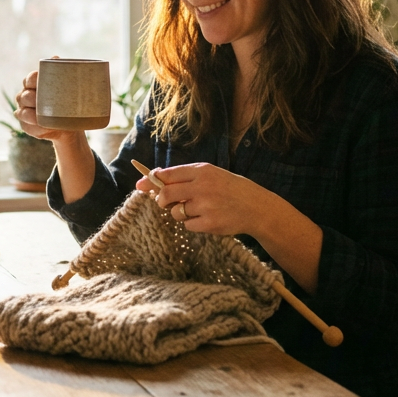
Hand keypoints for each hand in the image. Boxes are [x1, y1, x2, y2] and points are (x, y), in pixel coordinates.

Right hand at [15, 68, 79, 143]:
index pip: (29, 79)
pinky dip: (34, 128)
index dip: (32, 80)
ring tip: (39, 118)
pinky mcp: (26, 126)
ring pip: (22, 112)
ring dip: (30, 115)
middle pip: (24, 96)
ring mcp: (24, 112)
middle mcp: (26, 96)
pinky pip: (27, 127)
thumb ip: (62, 73)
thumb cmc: (67, 102)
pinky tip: (42, 127)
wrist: (70, 124)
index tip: (39, 81)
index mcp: (34, 84)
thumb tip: (55, 57)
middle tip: (40, 101)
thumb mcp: (67, 87)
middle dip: (30, 98)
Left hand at [138, 162, 322, 291]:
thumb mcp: (211, 175)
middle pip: (166, 194)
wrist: (256, 208)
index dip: (152, 180)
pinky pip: (187, 225)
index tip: (141, 184)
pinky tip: (207, 219)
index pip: (169, 174)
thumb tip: (155, 178)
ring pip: (176, 213)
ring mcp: (206, 206)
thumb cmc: (231, 189)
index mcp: (202, 171)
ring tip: (199, 209)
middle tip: (165, 203)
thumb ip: (186, 176)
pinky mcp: (209, 223)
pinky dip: (193, 224)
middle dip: (161, 200)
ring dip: (180, 213)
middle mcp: (203, 186)